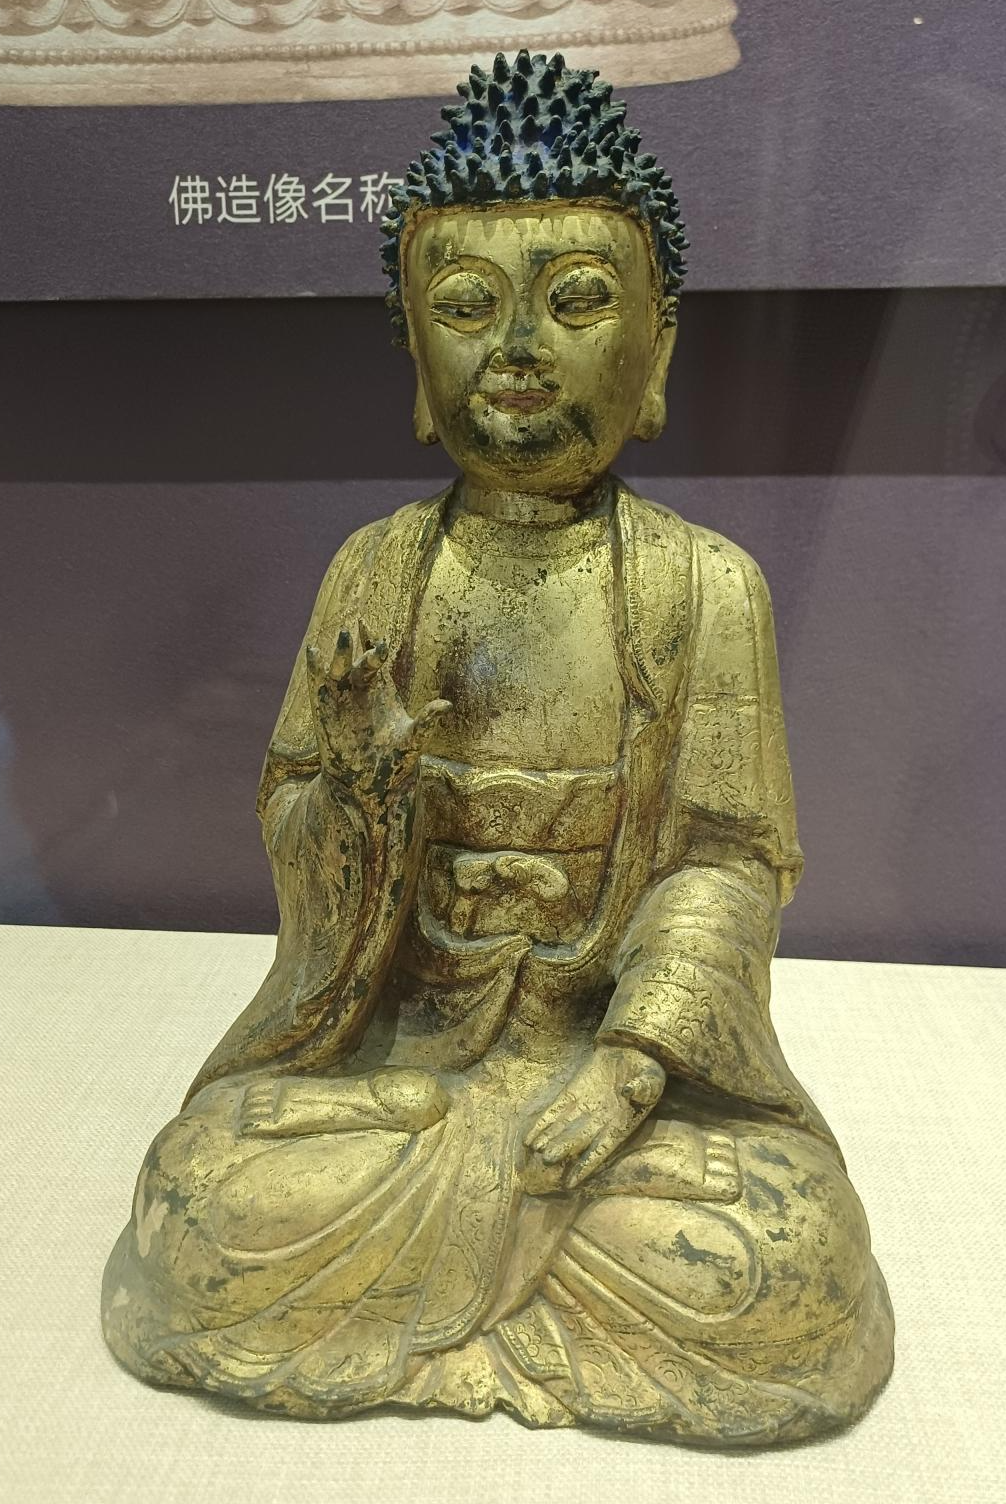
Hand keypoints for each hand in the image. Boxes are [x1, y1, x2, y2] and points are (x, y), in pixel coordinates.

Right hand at [306, 622, 450, 800]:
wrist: (368, 788)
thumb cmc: (394, 764)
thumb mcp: (413, 741)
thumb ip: (427, 722)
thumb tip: (446, 704)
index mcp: (384, 692)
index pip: (379, 660)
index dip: (376, 642)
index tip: (378, 631)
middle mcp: (362, 691)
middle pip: (360, 662)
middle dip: (360, 648)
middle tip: (360, 632)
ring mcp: (343, 700)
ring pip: (340, 669)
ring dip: (341, 654)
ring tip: (342, 636)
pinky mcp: (326, 712)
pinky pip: (319, 686)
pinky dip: (316, 669)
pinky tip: (313, 652)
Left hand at [523, 1043, 665, 1192]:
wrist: (631, 1051)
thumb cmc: (647, 1072)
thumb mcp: (651, 1080)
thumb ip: (642, 1088)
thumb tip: (629, 1092)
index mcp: (620, 1125)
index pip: (600, 1150)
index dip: (585, 1166)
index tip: (570, 1183)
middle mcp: (599, 1122)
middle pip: (577, 1140)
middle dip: (562, 1150)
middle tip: (546, 1160)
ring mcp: (583, 1108)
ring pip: (562, 1128)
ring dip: (548, 1138)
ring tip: (534, 1149)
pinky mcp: (572, 1092)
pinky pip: (555, 1110)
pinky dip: (542, 1123)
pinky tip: (529, 1137)